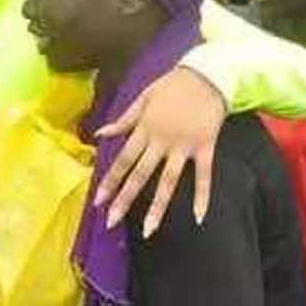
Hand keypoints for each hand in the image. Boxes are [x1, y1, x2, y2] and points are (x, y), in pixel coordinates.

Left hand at [93, 66, 224, 236]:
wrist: (208, 74)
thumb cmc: (173, 85)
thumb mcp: (143, 98)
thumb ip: (124, 120)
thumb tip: (100, 134)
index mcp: (144, 129)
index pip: (123, 160)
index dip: (110, 182)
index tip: (98, 201)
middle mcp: (162, 140)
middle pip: (140, 175)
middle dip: (125, 200)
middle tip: (111, 222)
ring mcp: (184, 146)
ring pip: (168, 181)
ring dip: (158, 207)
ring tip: (149, 231)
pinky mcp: (206, 147)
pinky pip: (204, 176)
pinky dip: (202, 196)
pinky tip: (198, 217)